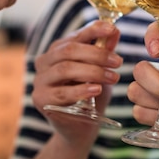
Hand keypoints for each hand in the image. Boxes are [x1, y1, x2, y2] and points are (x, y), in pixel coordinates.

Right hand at [33, 20, 121, 145]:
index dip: (93, 30)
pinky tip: (97, 89)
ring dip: (92, 71)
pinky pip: (60, 92)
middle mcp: (45, 62)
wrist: (80, 129)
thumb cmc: (90, 97)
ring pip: (65, 69)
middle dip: (96, 54)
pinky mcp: (40, 99)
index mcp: (57, 50)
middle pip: (68, 51)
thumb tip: (114, 32)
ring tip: (113, 77)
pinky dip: (81, 90)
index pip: (75, 36)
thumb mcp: (100, 72)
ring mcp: (40, 81)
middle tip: (118, 61)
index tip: (112, 29)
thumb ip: (104, 52)